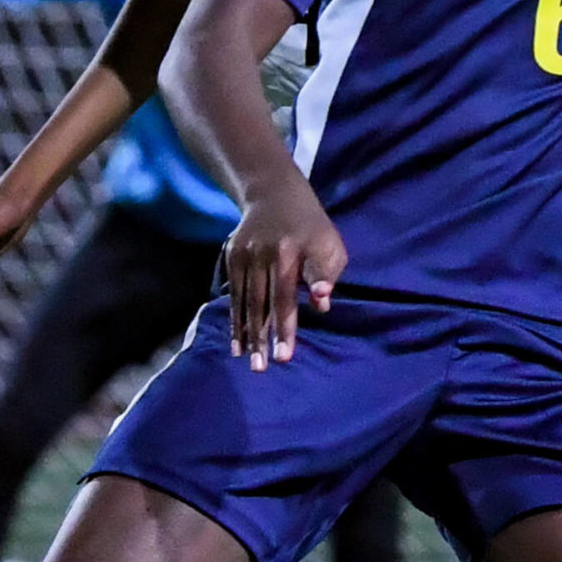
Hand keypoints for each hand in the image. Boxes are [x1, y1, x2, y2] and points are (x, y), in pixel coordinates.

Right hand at [223, 177, 345, 368]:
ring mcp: (244, 254)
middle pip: (261, 303)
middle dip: (261, 337)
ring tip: (248, 360)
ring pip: (244, 300)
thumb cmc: (312, 227)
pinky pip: (233, 293)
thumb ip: (326, 275)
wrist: (274, 193)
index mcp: (289, 252)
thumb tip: (321, 305)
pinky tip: (237, 341)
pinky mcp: (231, 255)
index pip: (285, 298)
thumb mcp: (330, 245)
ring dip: (245, 333)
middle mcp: (263, 254)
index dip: (285, 328)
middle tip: (261, 368)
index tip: (284, 356)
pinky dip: (234, 318)